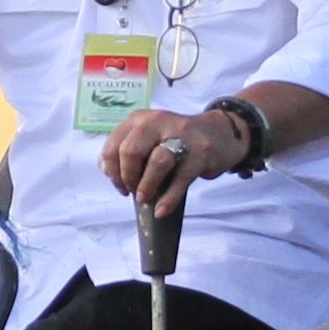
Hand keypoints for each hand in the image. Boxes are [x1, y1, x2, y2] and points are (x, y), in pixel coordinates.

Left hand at [99, 104, 248, 218]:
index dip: (112, 170)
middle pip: (131, 151)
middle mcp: (158, 122)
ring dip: (146, 186)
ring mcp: (182, 136)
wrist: (220, 133)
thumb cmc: (177, 140)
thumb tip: (108, 171)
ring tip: (144, 198)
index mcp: (140, 119)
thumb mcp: (149, 137)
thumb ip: (126, 149)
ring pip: (156, 161)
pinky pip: (180, 180)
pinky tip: (161, 210)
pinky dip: (168, 199)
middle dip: (127, 177)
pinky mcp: (200, 153)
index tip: (119, 184)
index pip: (113, 145)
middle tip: (132, 190)